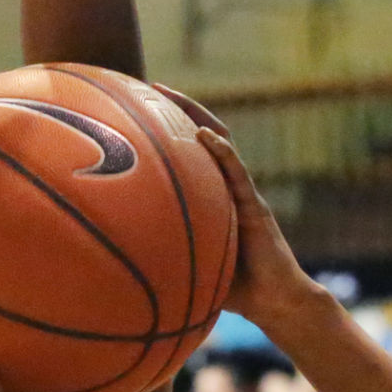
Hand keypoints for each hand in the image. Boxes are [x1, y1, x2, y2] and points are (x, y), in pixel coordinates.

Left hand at [154, 86, 321, 335]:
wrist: (275, 303)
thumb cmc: (232, 290)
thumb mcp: (187, 266)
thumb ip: (162, 255)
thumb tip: (116, 259)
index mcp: (212, 198)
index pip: (189, 155)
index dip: (168, 132)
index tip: (138, 111)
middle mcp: (227, 188)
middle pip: (203, 136)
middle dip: (179, 108)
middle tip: (150, 88)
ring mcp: (243, 194)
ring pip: (221, 143)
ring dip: (196, 116)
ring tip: (170, 96)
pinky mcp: (255, 207)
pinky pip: (237, 173)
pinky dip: (221, 152)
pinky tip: (202, 136)